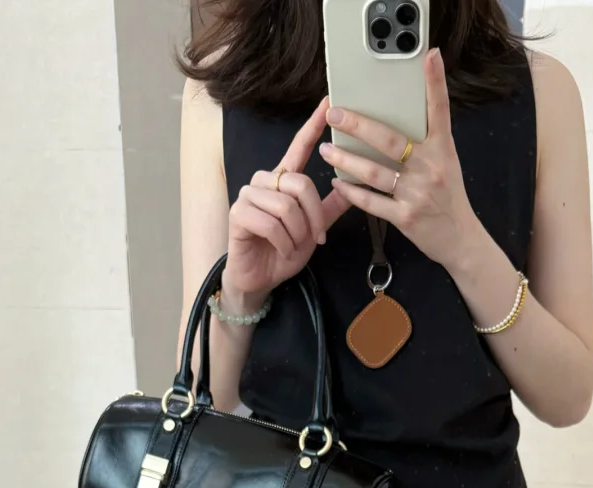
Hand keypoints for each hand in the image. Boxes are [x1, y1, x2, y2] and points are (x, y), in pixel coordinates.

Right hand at [223, 96, 351, 307]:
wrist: (259, 279)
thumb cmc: (283, 251)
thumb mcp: (314, 228)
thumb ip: (331, 207)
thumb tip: (354, 185)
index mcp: (283, 180)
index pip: (298, 146)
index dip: (313, 125)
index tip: (327, 102)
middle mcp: (264, 180)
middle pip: (300, 183)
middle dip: (313, 216)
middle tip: (316, 237)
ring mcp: (248, 195)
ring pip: (286, 206)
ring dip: (297, 233)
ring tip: (293, 246)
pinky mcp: (238, 213)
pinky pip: (271, 224)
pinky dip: (283, 243)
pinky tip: (280, 250)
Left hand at [320, 48, 483, 273]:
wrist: (461, 240)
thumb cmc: (448, 199)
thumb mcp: (446, 164)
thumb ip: (425, 143)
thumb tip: (397, 119)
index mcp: (442, 150)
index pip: (440, 111)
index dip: (435, 83)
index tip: (429, 56)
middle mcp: (430, 168)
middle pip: (390, 140)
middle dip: (359, 125)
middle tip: (334, 114)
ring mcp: (417, 193)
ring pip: (374, 171)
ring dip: (346, 159)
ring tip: (327, 150)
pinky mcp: (405, 217)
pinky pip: (371, 201)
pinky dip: (352, 191)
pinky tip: (338, 182)